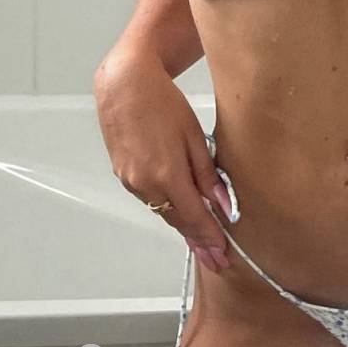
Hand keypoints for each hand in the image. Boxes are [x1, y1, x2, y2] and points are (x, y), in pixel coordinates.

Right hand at [93, 45, 232, 274]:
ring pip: (163, 212)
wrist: (125, 86)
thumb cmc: (165, 104)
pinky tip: (181, 214)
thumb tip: (224, 205)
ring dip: (183, 228)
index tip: (223, 255)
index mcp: (167, 176)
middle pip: (177, 221)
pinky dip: (168, 209)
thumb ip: (208, 174)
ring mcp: (131, 182)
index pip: (194, 217)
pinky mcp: (123, 175)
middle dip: (198, 242)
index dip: (210, 238)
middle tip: (216, 260)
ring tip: (203, 244)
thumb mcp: (194, 136)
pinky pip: (151, 199)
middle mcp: (145, 185)